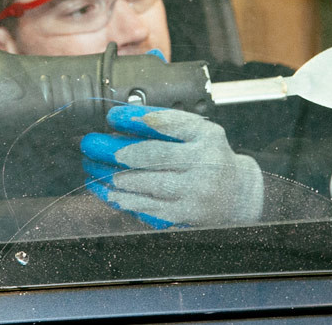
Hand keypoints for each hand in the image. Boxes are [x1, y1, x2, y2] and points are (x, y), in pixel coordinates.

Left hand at [81, 105, 263, 228]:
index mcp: (207, 136)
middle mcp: (205, 163)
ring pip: (147, 184)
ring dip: (114, 176)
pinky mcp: (186, 214)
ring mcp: (196, 192)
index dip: (136, 119)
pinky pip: (149, 208)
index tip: (112, 117)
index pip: (169, 123)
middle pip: (153, 155)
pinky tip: (109, 193)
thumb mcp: (200, 132)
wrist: (239, 195)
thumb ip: (168, 122)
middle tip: (92, 146)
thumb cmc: (211, 158)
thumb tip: (125, 118)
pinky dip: (125, 200)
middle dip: (116, 150)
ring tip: (94, 169)